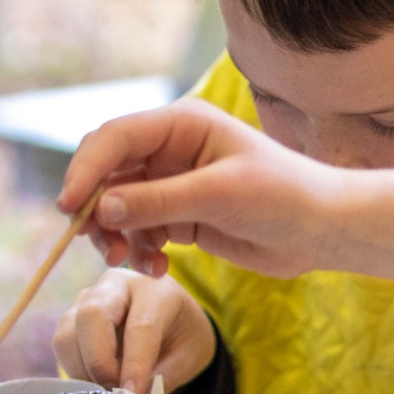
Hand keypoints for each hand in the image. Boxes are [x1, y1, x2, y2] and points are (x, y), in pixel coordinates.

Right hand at [52, 270, 215, 393]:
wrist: (172, 319)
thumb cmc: (183, 336)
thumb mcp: (191, 355)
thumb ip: (165, 376)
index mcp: (157, 290)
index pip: (141, 326)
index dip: (134, 364)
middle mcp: (118, 285)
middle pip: (92, 316)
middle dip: (98, 361)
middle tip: (112, 392)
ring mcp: (88, 297)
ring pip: (67, 332)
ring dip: (82, 369)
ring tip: (104, 392)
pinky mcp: (70, 315)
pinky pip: (61, 344)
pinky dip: (73, 369)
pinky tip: (93, 383)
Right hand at [57, 99, 344, 280]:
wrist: (323, 230)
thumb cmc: (283, 197)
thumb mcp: (220, 195)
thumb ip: (159, 201)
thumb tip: (101, 207)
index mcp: (182, 125)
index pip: (114, 138)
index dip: (85, 170)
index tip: (70, 207)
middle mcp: (170, 150)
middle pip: (106, 173)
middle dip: (95, 208)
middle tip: (100, 243)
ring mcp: (172, 184)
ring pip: (116, 208)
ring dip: (114, 235)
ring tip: (129, 260)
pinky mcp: (179, 217)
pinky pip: (138, 232)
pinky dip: (139, 251)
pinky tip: (159, 268)